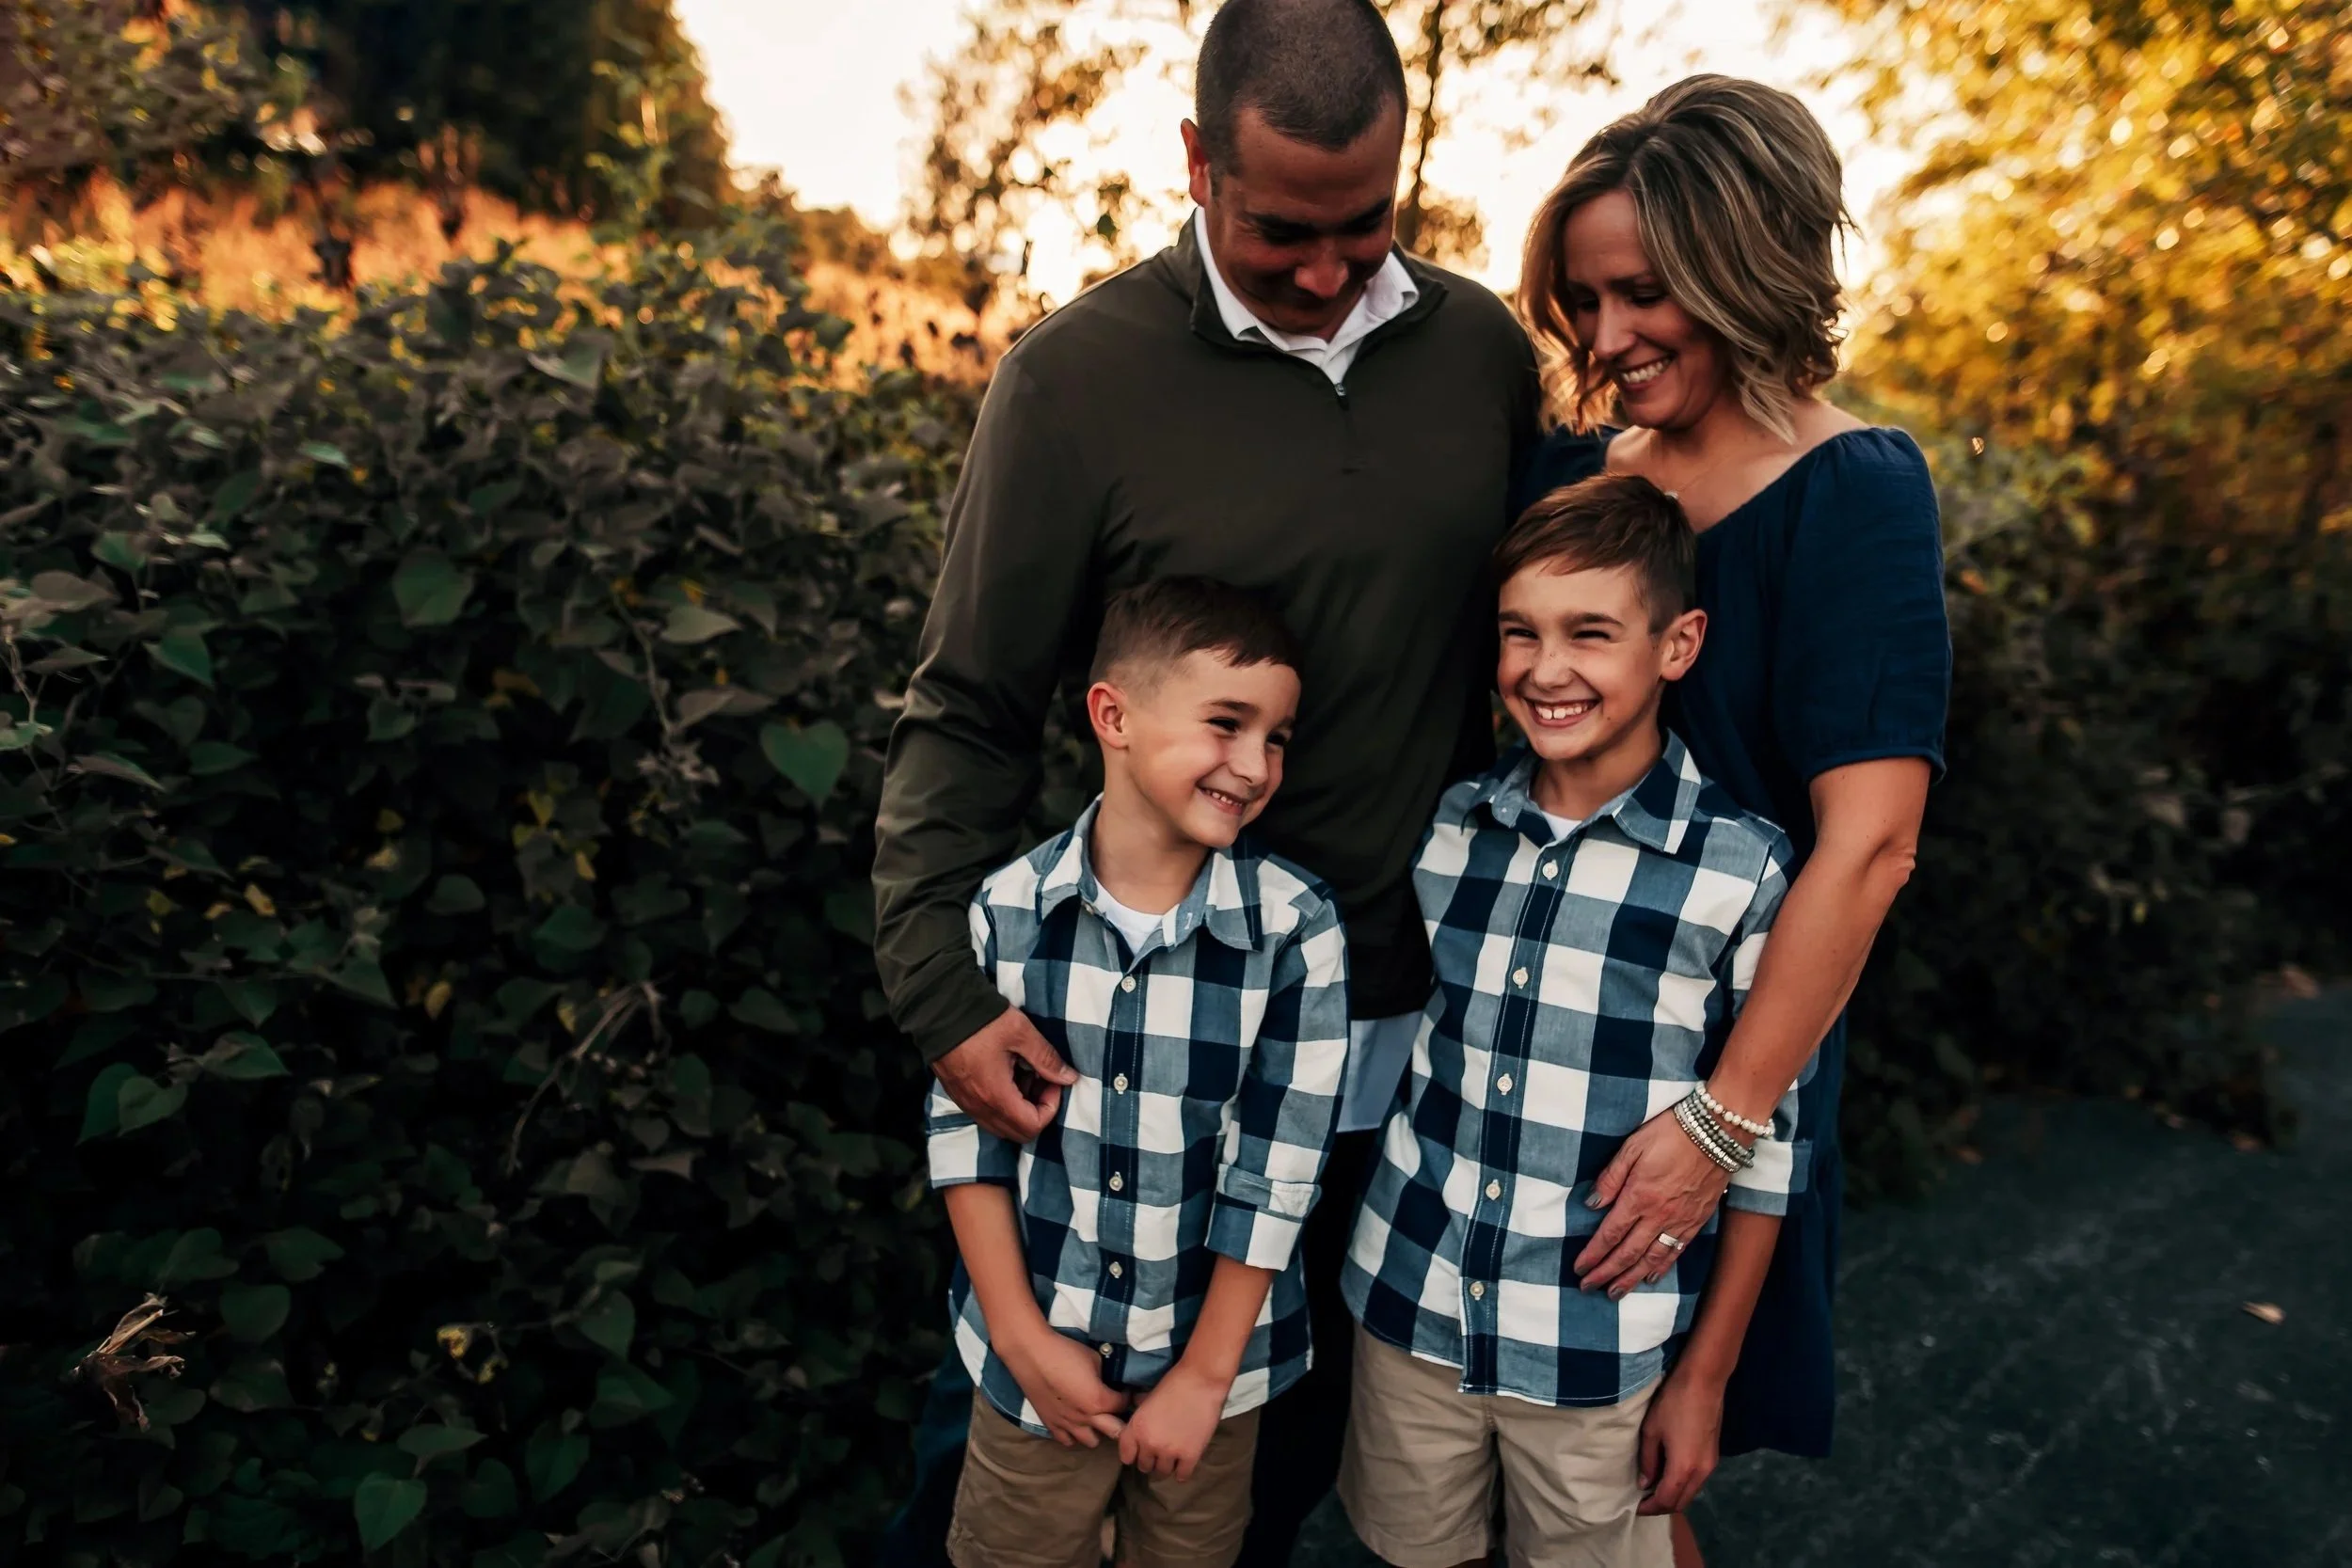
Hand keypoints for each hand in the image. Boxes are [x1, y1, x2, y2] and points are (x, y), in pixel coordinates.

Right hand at [933, 1007, 1077, 1141]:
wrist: (937, 1010)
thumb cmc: (981, 1021)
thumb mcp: (1021, 1033)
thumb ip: (1046, 1059)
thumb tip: (1069, 1078)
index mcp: (996, 1096)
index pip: (1032, 1126)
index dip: (1050, 1107)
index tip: (1053, 1081)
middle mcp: (979, 1108)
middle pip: (1017, 1133)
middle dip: (1037, 1110)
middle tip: (1041, 1080)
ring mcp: (966, 1103)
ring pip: (1001, 1124)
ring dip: (1020, 1107)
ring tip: (1025, 1074)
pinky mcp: (958, 1095)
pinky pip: (986, 1113)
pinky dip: (1003, 1103)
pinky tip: (1007, 1073)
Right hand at [998, 1323, 1131, 1448]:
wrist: (1031, 1354)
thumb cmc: (1064, 1352)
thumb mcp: (1094, 1358)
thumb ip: (1105, 1376)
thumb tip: (1109, 1383)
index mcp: (1099, 1401)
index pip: (1123, 1405)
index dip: (1126, 1396)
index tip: (1124, 1389)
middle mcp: (1086, 1418)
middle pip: (1114, 1432)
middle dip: (1120, 1421)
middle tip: (1116, 1409)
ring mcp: (1067, 1424)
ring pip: (1092, 1442)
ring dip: (1097, 1431)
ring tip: (1095, 1418)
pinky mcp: (1050, 1424)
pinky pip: (1067, 1441)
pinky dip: (1074, 1434)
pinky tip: (1074, 1422)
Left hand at [1119, 1361, 1227, 1480]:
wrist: (1200, 1381)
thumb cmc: (1174, 1383)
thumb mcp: (1147, 1397)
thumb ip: (1140, 1413)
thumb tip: (1135, 1413)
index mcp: (1136, 1428)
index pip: (1126, 1456)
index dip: (1132, 1455)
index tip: (1139, 1452)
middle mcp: (1149, 1443)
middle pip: (1144, 1466)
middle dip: (1150, 1460)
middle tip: (1158, 1453)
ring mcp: (1170, 1451)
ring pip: (1162, 1473)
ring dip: (1166, 1466)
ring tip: (1171, 1458)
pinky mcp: (1190, 1455)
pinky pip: (1182, 1476)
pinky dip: (1182, 1472)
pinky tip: (1184, 1464)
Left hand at [1574, 1111, 1730, 1297]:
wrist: (1717, 1132)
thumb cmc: (1671, 1133)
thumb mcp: (1632, 1146)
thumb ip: (1611, 1177)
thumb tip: (1592, 1204)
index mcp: (1638, 1196)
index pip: (1609, 1234)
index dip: (1593, 1255)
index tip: (1579, 1269)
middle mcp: (1658, 1215)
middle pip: (1627, 1253)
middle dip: (1605, 1274)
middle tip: (1588, 1288)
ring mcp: (1679, 1221)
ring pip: (1651, 1259)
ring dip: (1630, 1278)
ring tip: (1614, 1293)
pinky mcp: (1697, 1221)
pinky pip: (1676, 1251)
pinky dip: (1661, 1268)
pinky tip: (1650, 1277)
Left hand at [1636, 1363, 1725, 1515]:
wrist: (1704, 1381)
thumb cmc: (1673, 1403)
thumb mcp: (1651, 1431)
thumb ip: (1648, 1460)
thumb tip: (1645, 1483)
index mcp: (1683, 1469)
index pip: (1666, 1500)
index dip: (1649, 1508)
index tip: (1634, 1508)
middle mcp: (1701, 1473)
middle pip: (1682, 1502)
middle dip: (1662, 1506)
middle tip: (1643, 1502)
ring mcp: (1711, 1464)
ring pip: (1692, 1492)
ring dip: (1673, 1496)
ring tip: (1653, 1489)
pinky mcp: (1713, 1455)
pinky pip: (1697, 1481)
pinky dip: (1683, 1485)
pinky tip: (1669, 1476)